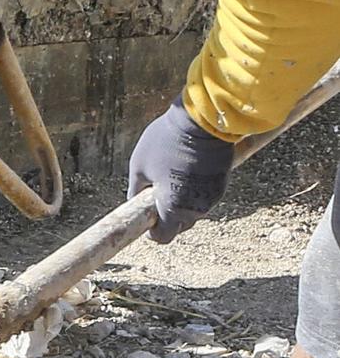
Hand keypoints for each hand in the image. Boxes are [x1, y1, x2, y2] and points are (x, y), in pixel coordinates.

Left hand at [127, 101, 234, 243]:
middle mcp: (196, 208)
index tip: (147, 216)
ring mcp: (212, 197)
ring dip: (182, 199)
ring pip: (193, 208)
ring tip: (173, 173)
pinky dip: (195, 188)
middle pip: (180, 224)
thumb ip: (136, 190)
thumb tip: (135, 202)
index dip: (152, 230)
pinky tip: (188, 167)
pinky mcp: (222, 183)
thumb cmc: (167, 141)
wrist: (203, 120)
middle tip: (158, 190)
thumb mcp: (139, 165)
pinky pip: (204, 194)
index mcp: (174, 208)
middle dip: (168, 213)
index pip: (163, 237)